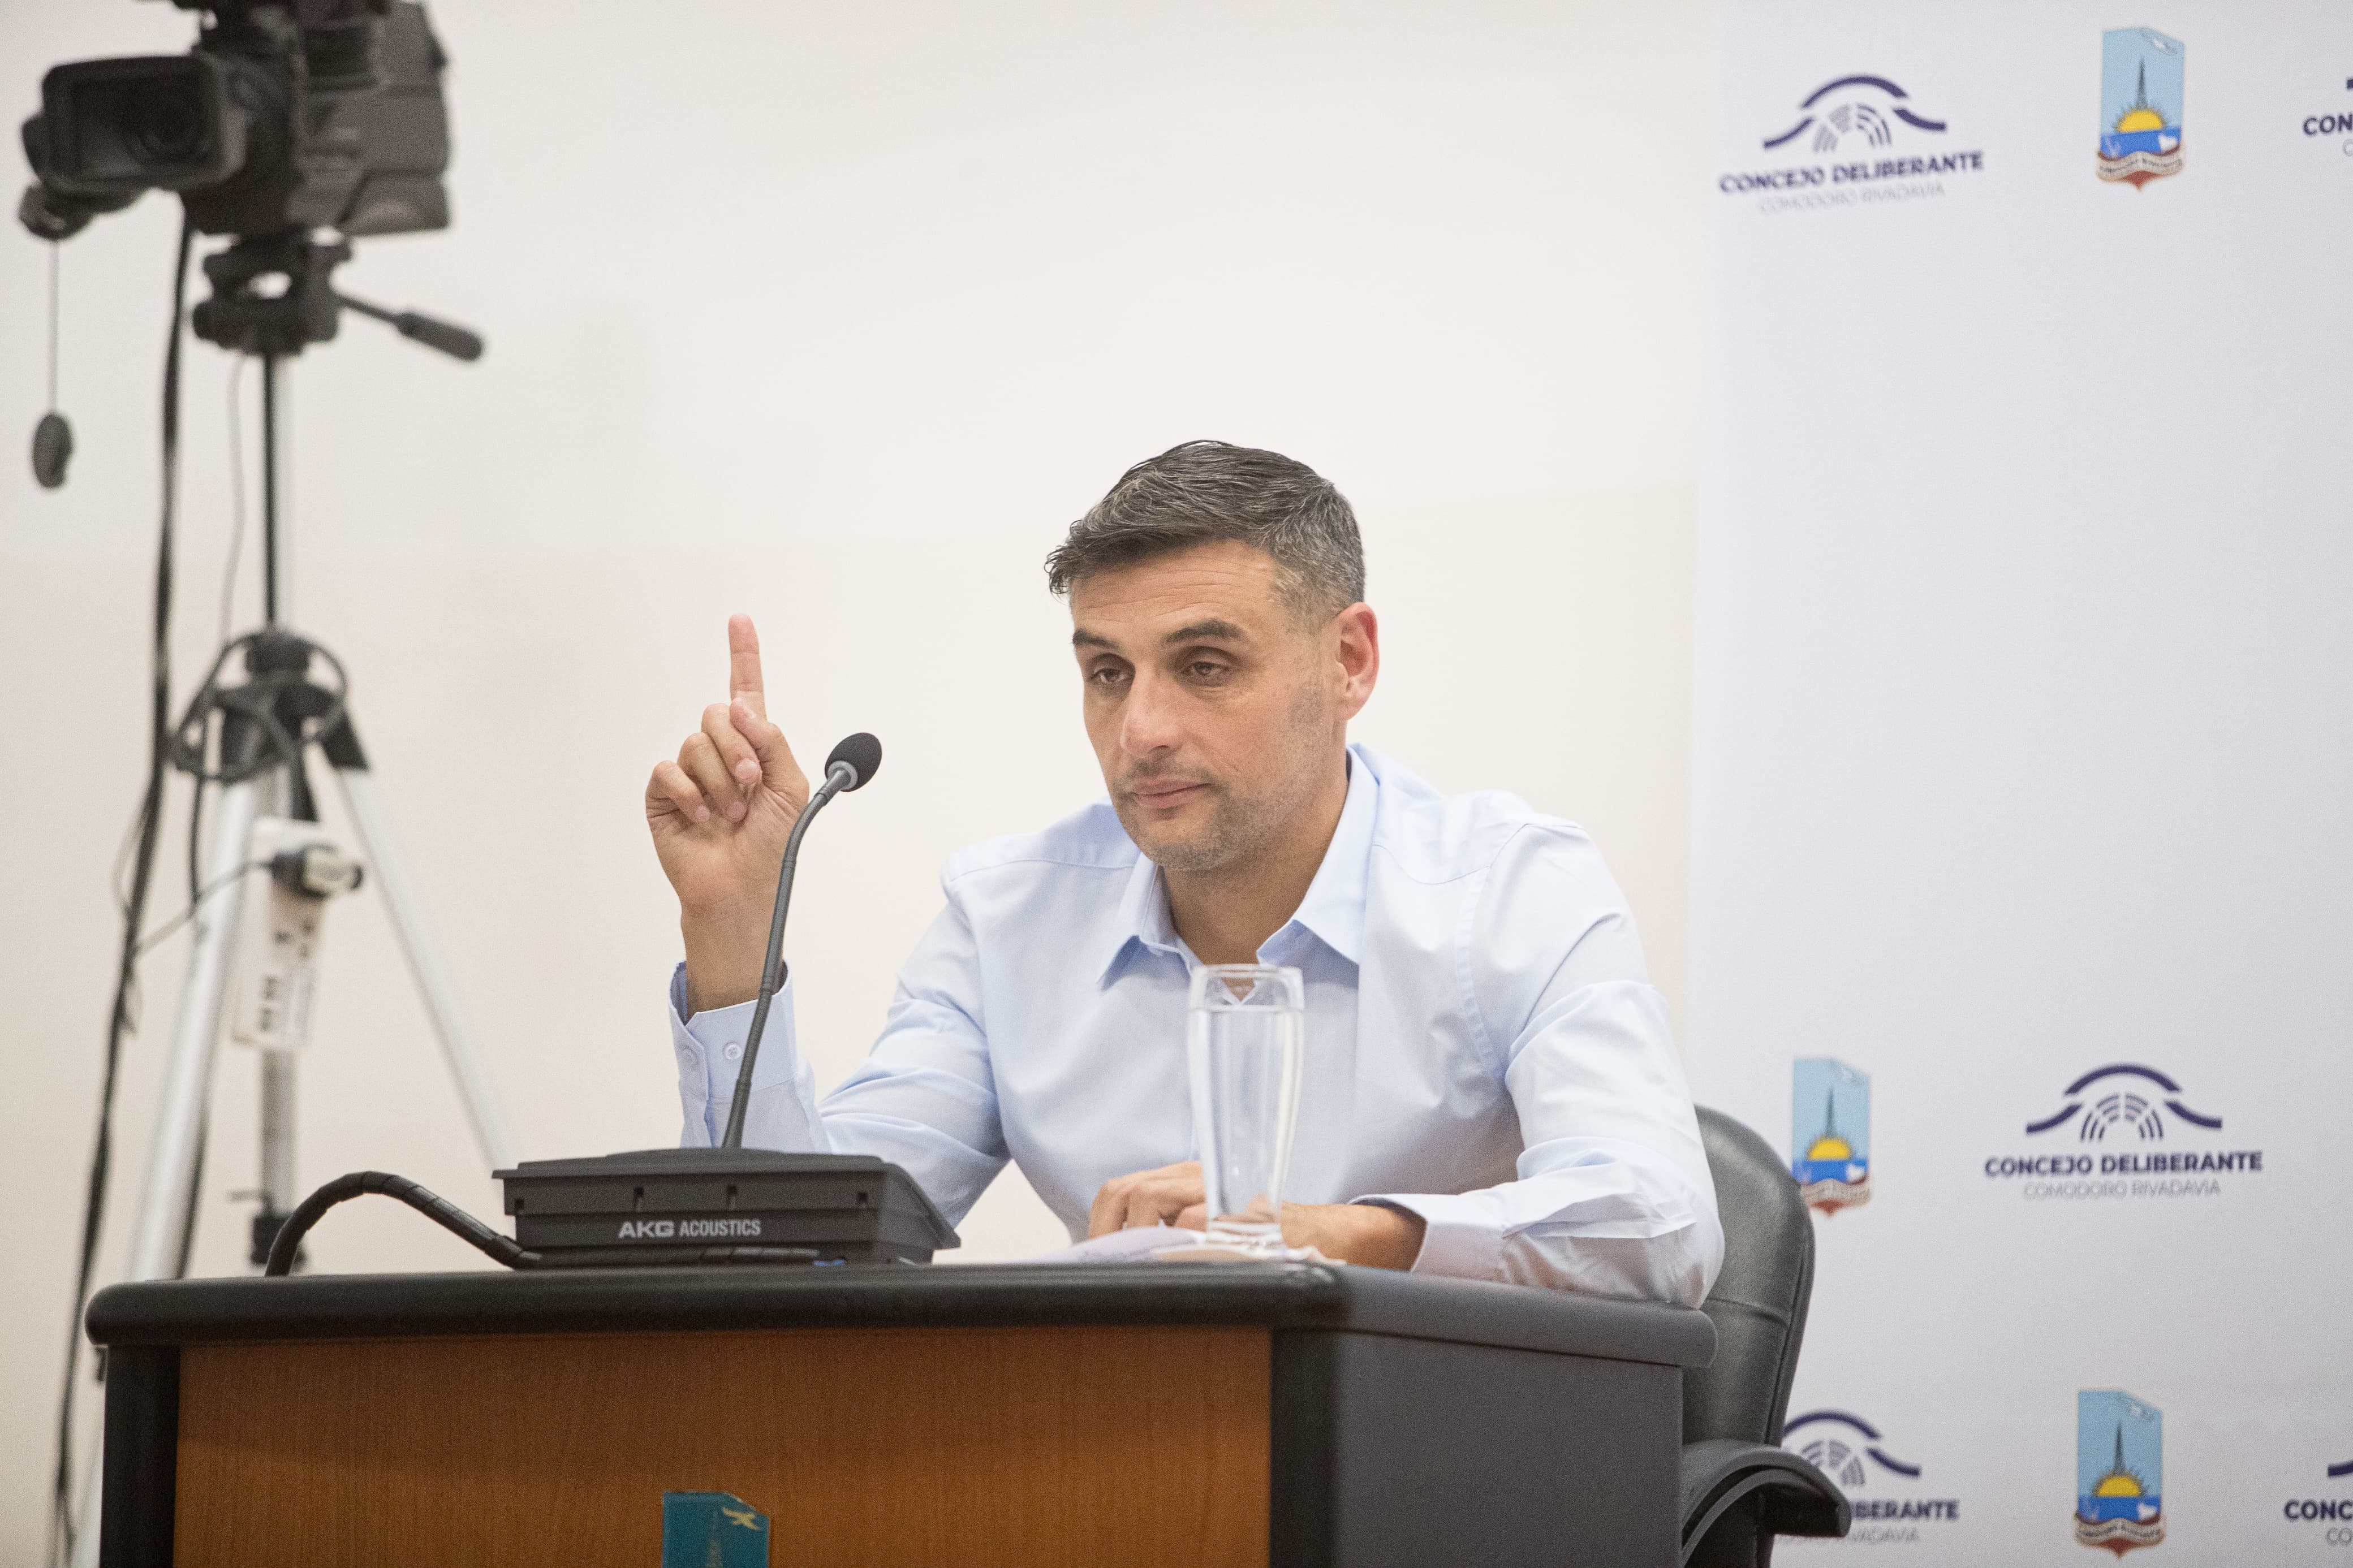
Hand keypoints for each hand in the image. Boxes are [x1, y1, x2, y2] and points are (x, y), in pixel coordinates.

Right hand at [646, 614, 811, 1010]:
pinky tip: (702, 817)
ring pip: (697, 742)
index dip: (743, 655)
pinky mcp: (663, 793)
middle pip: (718, 714)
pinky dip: (691, 794)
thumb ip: (772, 740)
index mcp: (754, 747)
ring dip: (721, 779)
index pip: (746, 692)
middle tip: (753, 785)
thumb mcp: (791, 787)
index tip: (739, 619)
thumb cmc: (771, 844)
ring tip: (731, 813)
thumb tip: (741, 705)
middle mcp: (720, 753)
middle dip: (739, 748)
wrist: (742, 886)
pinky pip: (670, 770)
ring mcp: (690, 773)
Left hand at [1085, 1162, 1427, 1269]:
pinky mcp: (1243, 1213)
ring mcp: (1220, 1192)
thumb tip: (1121, 1270)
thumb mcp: (1212, 1228)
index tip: (1093, 1262)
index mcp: (1183, 1179)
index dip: (1099, 1226)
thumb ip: (1170, 1237)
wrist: (1330, 1236)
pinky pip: (1198, 1222)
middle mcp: (1197, 1178)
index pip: (1119, 1191)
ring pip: (1155, 1200)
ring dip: (1137, 1238)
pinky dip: (1178, 1245)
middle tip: (1110, 1271)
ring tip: (1137, 1269)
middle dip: (1110, 1234)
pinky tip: (1175, 1269)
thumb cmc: (1265, 1239)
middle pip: (1129, 1191)